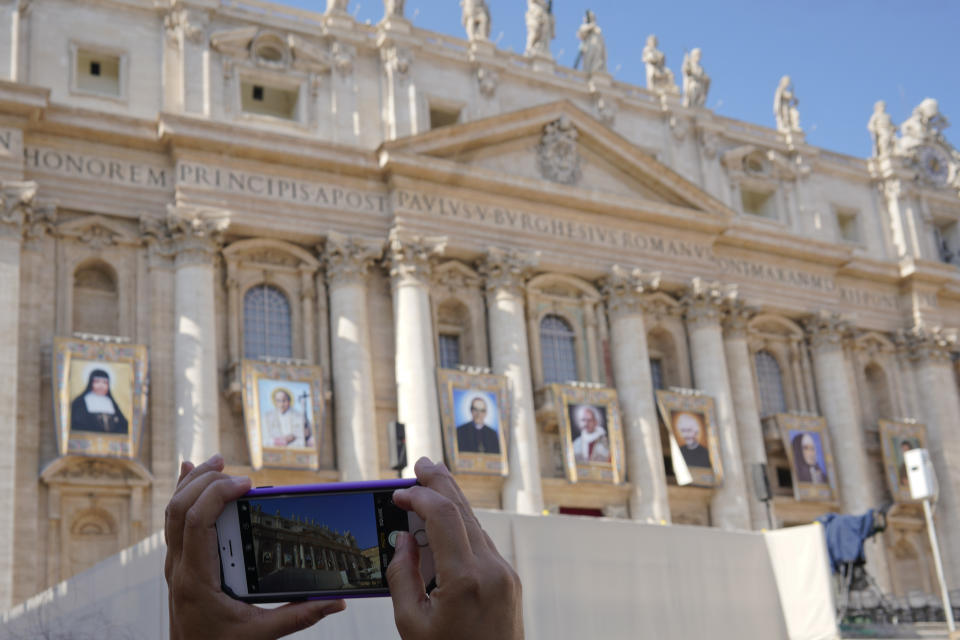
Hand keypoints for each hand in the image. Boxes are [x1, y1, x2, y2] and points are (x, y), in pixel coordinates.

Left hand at [164, 454, 344, 639]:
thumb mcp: (260, 635)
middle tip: (238, 473)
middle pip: (180, 509)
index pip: (197, 523)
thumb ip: (298, 616)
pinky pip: (174, 521)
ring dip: (193, 483)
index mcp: (197, 578)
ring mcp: (175, 564)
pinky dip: (182, 492)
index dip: (217, 495)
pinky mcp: (178, 563)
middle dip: (206, 482)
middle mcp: (179, 567)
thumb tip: (337, 602)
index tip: (247, 485)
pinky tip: (189, 470)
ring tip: (217, 462)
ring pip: (173, 512)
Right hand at [387, 458, 522, 639]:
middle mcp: (492, 570)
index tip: (399, 492)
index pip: (443, 516)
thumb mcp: (411, 624)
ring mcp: (505, 574)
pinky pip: (482, 543)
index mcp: (466, 579)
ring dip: (451, 502)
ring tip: (430, 484)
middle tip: (422, 463)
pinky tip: (446, 521)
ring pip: (475, 524)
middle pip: (464, 510)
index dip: (420, 496)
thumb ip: (404, 576)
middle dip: (441, 482)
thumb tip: (404, 540)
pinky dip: (461, 526)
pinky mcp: (509, 581)